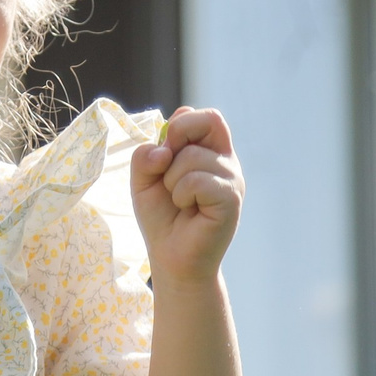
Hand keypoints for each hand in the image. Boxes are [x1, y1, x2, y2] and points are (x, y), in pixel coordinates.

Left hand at [132, 107, 241, 287]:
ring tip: (180, 201)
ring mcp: (232, 178)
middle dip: (175, 144)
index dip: (180, 126)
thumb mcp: (143, 181)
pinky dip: (181, 194)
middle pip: (208, 121)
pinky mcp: (231, 198)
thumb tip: (164, 150)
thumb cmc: (162, 218)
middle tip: (169, 177)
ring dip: (172, 181)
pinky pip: (198, 180)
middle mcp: (226, 161)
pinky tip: (188, 210)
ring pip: (194, 156)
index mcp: (210, 151)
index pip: (204, 116)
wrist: (172, 259)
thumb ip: (145, 156)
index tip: (165, 154)